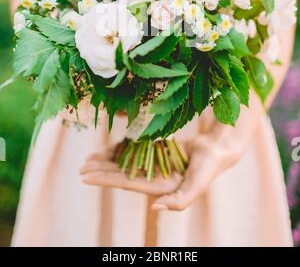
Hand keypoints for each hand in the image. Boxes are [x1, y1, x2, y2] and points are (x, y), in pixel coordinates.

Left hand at [80, 133, 237, 211]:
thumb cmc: (208, 167)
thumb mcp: (198, 184)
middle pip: (121, 174)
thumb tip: (155, 209)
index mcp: (159, 187)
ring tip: (89, 158)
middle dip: (101, 171)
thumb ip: (181, 200)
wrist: (217, 150)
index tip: (85, 176)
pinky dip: (121, 149)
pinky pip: (134, 151)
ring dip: (107, 160)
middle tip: (81, 167)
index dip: (105, 179)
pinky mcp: (156, 154)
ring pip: (125, 162)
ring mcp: (154, 165)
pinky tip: (110, 148)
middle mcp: (153, 178)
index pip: (126, 183)